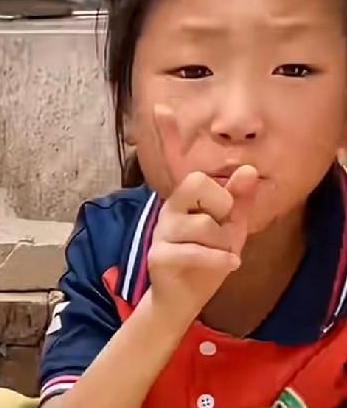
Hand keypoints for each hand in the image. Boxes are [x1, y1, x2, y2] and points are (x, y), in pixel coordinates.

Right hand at [146, 106, 259, 329]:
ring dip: (223, 244)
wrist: (187, 298)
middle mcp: (170, 209)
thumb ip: (240, 200)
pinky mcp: (160, 255)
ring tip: (220, 255)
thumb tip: (249, 170)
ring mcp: (162, 232)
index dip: (169, 136)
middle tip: (223, 223)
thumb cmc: (209, 258)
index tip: (162, 109)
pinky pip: (196, 252)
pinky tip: (229, 266)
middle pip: (196, 182)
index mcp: (187, 199)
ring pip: (203, 225)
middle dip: (221, 203)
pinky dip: (219, 261)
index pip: (176, 161)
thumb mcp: (232, 227)